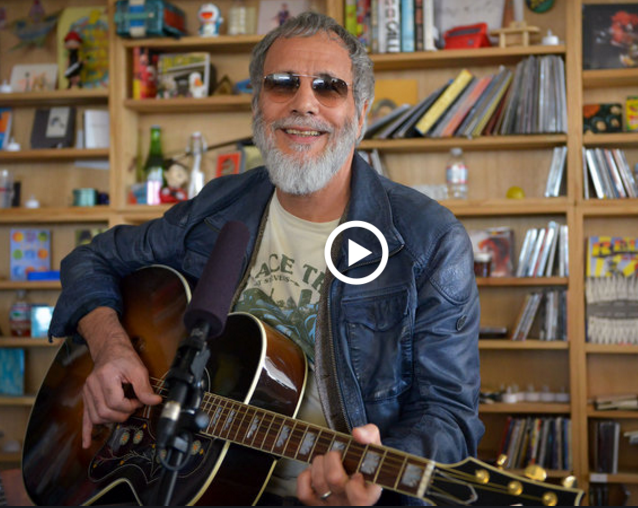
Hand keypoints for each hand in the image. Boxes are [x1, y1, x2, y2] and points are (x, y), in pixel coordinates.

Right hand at [78, 307, 161, 448]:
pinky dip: (86, 431)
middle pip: (105, 412)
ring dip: (111, 419)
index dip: (130, 406)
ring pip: (96, 417)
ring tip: (123, 412)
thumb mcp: (138, 369)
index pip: (115, 402)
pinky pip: (84, 417)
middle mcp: (92, 385)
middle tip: (133, 407)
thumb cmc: (124, 357)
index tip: (139, 402)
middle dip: (122, 414)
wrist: (110, 349)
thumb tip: (155, 402)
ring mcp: (87, 392)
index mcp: (105, 377)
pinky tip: (87, 442)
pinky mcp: (86, 397)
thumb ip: (145, 387)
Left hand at [297, 424, 383, 505]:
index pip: (359, 497)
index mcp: (368, 493)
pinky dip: (306, 476)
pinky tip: (315, 471)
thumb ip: (370, 435)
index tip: (357, 474)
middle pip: (334, 479)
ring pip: (319, 482)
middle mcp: (348, 502)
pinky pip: (304, 492)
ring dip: (319, 463)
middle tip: (337, 454)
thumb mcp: (374, 448)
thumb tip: (357, 433)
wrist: (354, 472)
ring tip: (326, 460)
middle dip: (332, 457)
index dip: (355, 484)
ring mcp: (331, 504)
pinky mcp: (315, 503)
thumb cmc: (364, 462)